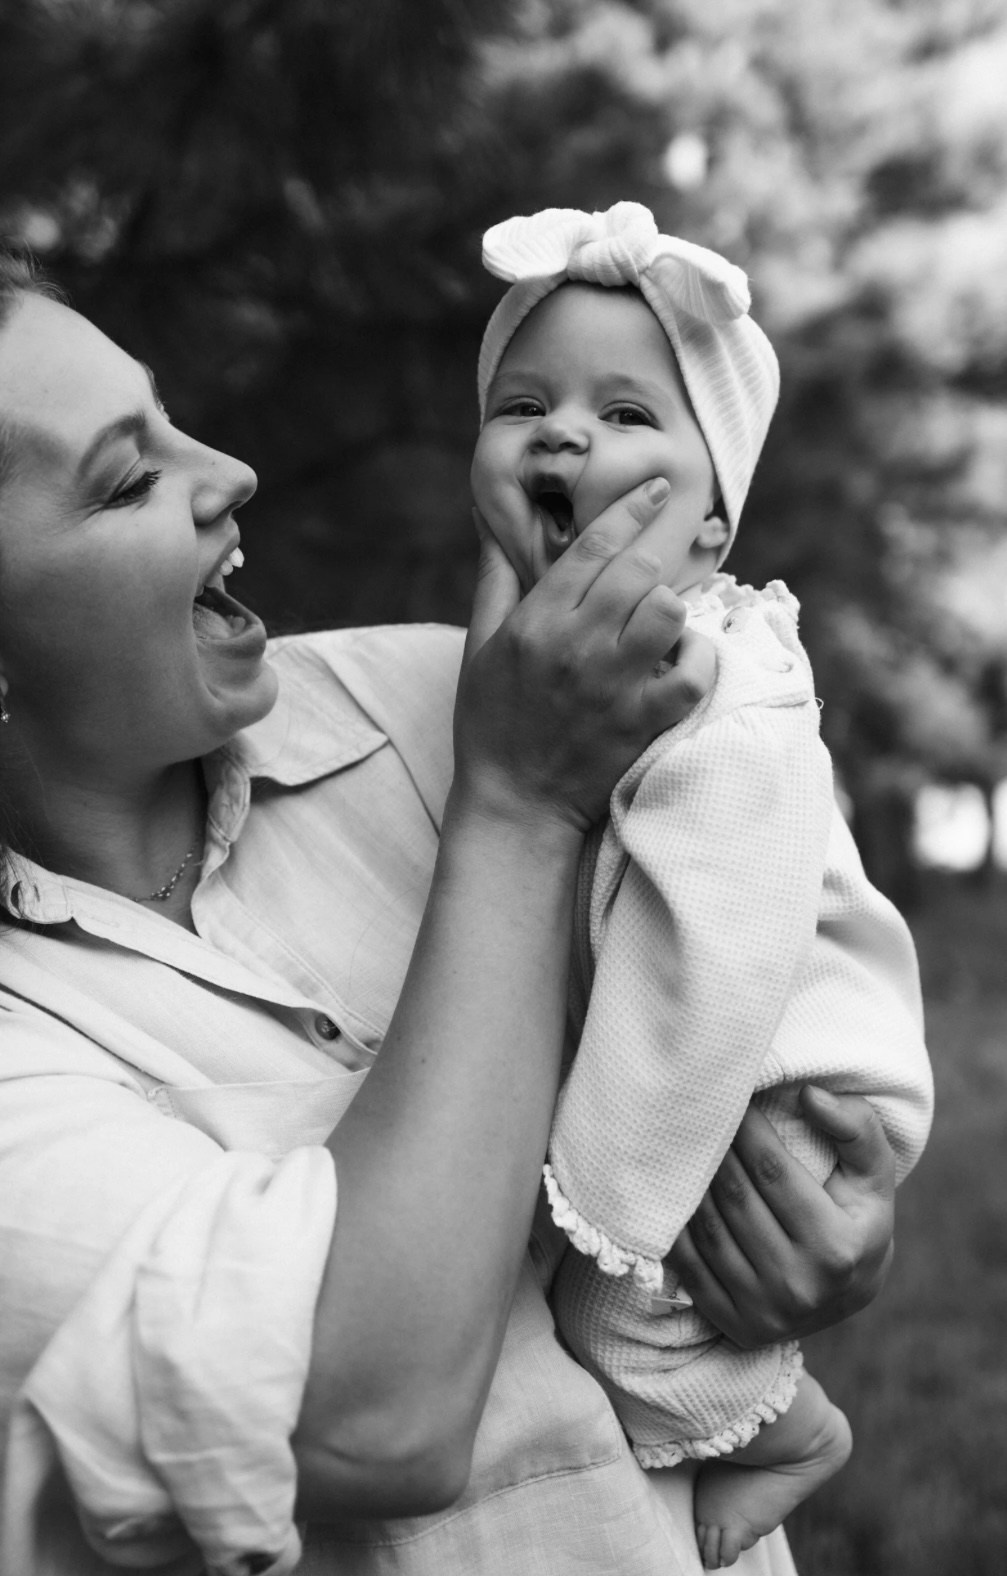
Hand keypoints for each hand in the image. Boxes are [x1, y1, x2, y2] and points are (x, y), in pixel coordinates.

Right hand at [454, 481, 715, 831]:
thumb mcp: (479, 647)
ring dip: (672, 605)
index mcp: (535, 624)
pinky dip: (699, 658)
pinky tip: (686, 654)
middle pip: (637, 572)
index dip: (630, 510)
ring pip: (668, 613)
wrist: (513, 802)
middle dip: (656, 549)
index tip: (656, 490)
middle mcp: (576, 648)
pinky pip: (692, 675)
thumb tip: (490, 520)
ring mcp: (613, 687)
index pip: (593, 547)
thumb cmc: (490, 723)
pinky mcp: (642, 722)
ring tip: (662, 613)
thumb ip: (494, 580)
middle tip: (666, 546)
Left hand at [666, 1089, 895, 1348]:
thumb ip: (856, 1128)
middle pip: (735, 1196)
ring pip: (708, 1227)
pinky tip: (672, 1190)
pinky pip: (689, 1264)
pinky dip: (675, 1223)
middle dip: (712, 1147)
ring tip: (682, 1144)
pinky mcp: (735, 1322)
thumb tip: (809, 1094)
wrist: (849, 1294)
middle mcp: (799, 1284)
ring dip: (688, 1181)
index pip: (773, 1170)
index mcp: (837, 1246)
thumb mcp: (873, 1174)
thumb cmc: (859, 1216)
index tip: (730, 1096)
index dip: (745, 1127)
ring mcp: (764, 1309)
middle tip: (697, 1112)